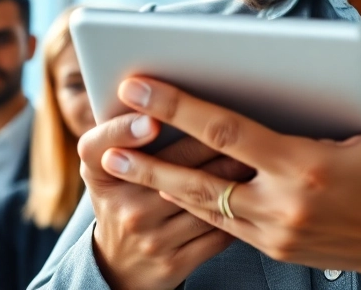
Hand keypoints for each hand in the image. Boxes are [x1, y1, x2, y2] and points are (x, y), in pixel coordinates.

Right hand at [79, 112, 252, 289]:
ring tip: (261, 153)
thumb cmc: (122, 197)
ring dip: (237, 173)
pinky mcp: (175, 262)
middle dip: (213, 142)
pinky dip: (241, 209)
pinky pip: (217, 230)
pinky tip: (258, 192)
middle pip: (175, 167)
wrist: (120, 266)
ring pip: (205, 197)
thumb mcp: (106, 167)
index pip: (100, 148)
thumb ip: (122, 131)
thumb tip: (161, 93)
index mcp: (101, 175)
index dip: (125, 132)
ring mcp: (150, 238)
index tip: (151, 120)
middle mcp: (123, 208)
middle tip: (241, 122)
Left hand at [102, 40, 360, 284]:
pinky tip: (161, 181)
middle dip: (148, 151)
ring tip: (116, 158)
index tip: (142, 86)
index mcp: (308, 168)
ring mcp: (272, 231)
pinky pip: (217, 223)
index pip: (229, 133)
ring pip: (199, 204)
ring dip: (155, 180)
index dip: (180, 108)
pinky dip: (186, 200)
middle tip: (107, 129)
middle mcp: (283, 204)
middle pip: (198, 177)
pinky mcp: (271, 247)